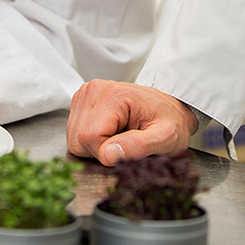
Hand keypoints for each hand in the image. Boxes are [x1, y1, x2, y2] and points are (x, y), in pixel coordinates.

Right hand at [67, 79, 198, 165]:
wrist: (171, 108)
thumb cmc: (171, 122)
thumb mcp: (166, 138)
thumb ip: (138, 146)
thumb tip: (108, 154)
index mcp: (114, 95)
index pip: (89, 137)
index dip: (105, 154)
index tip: (128, 149)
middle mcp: (95, 89)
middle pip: (77, 138)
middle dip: (99, 150)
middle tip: (125, 143)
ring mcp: (86, 93)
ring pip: (74, 137)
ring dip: (95, 146)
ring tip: (120, 136)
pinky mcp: (83, 101)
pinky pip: (75, 132)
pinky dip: (91, 140)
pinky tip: (111, 132)